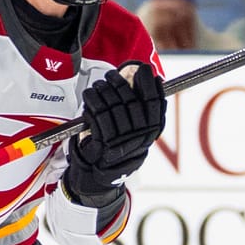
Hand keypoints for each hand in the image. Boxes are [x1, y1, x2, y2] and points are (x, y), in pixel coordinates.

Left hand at [65, 62, 166, 203]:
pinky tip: (90, 96)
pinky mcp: (104, 143)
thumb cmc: (120, 147)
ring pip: (112, 105)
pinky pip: (98, 115)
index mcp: (151, 132)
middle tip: (111, 75)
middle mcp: (139, 137)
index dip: (149, 83)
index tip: (144, 69)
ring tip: (97, 86)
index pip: (155, 102)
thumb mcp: (139, 131)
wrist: (103, 175)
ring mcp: (122, 140)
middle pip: (130, 99)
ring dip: (102, 90)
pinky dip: (92, 102)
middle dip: (119, 82)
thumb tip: (153, 80)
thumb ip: (146, 110)